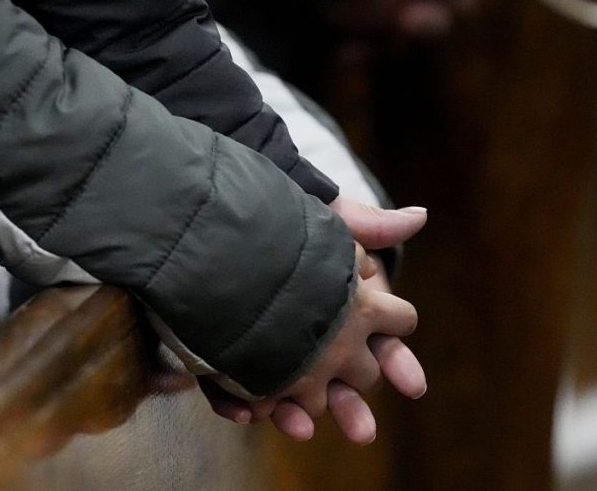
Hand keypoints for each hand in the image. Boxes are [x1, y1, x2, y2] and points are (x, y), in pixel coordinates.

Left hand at [200, 198, 427, 443]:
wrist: (228, 224)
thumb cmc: (290, 220)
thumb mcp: (328, 219)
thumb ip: (369, 224)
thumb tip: (419, 216)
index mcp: (350, 313)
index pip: (384, 345)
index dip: (398, 364)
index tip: (413, 386)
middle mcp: (314, 341)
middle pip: (339, 381)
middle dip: (352, 405)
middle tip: (361, 430)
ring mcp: (270, 353)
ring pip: (290, 395)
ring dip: (298, 416)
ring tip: (300, 428)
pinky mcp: (227, 359)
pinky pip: (235, 390)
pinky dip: (239, 403)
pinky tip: (244, 410)